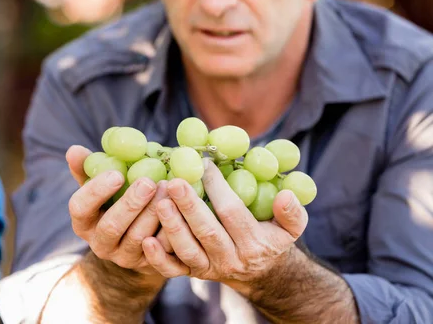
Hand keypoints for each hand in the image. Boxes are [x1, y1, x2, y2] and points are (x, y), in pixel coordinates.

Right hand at [66, 145, 169, 279]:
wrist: (140, 234)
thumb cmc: (117, 198)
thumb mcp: (102, 183)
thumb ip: (88, 167)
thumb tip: (74, 150)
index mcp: (83, 222)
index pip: (80, 208)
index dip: (97, 192)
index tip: (117, 174)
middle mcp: (100, 243)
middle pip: (111, 226)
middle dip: (131, 203)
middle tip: (149, 182)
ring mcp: (124, 257)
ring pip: (139, 238)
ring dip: (154, 213)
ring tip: (169, 189)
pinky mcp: (149, 265)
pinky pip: (162, 250)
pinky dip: (172, 229)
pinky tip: (181, 209)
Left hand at [141, 159, 308, 291]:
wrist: (260, 273)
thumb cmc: (271, 238)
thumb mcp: (290, 228)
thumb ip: (293, 213)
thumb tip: (286, 195)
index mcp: (254, 244)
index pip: (233, 213)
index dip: (218, 188)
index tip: (204, 164)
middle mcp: (231, 260)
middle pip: (207, 232)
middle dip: (189, 206)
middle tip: (174, 181)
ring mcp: (210, 269)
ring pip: (188, 251)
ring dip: (172, 226)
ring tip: (159, 201)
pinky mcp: (193, 274)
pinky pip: (173, 271)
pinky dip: (159, 259)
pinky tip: (146, 240)